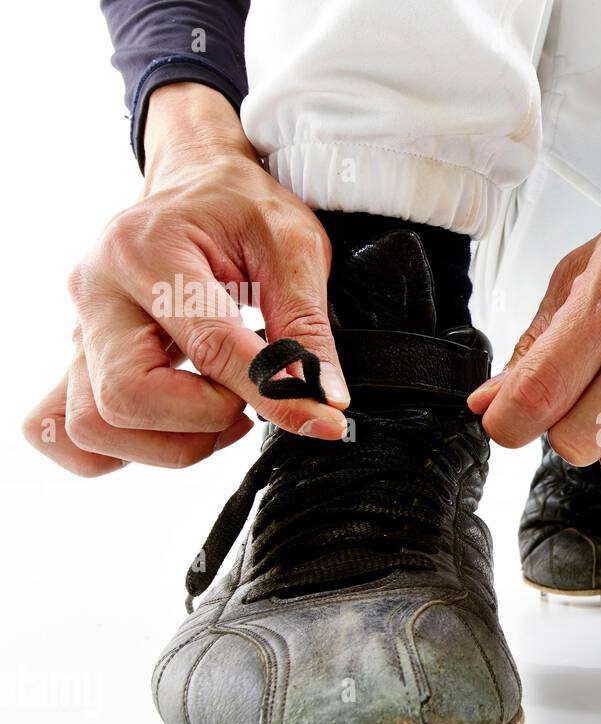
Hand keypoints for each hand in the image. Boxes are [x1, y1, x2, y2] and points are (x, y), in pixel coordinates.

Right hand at [23, 83, 348, 476]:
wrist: (196, 182)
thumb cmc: (241, 209)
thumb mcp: (294, 248)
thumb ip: (308, 328)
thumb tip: (324, 401)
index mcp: (148, 250)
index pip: (209, 348)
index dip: (271, 394)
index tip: (320, 420)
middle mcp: (97, 291)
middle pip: (126, 398)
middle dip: (204, 418)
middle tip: (247, 395)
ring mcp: (79, 328)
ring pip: (94, 426)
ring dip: (171, 441)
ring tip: (222, 407)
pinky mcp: (78, 357)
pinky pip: (62, 429)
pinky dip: (119, 449)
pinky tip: (174, 425)